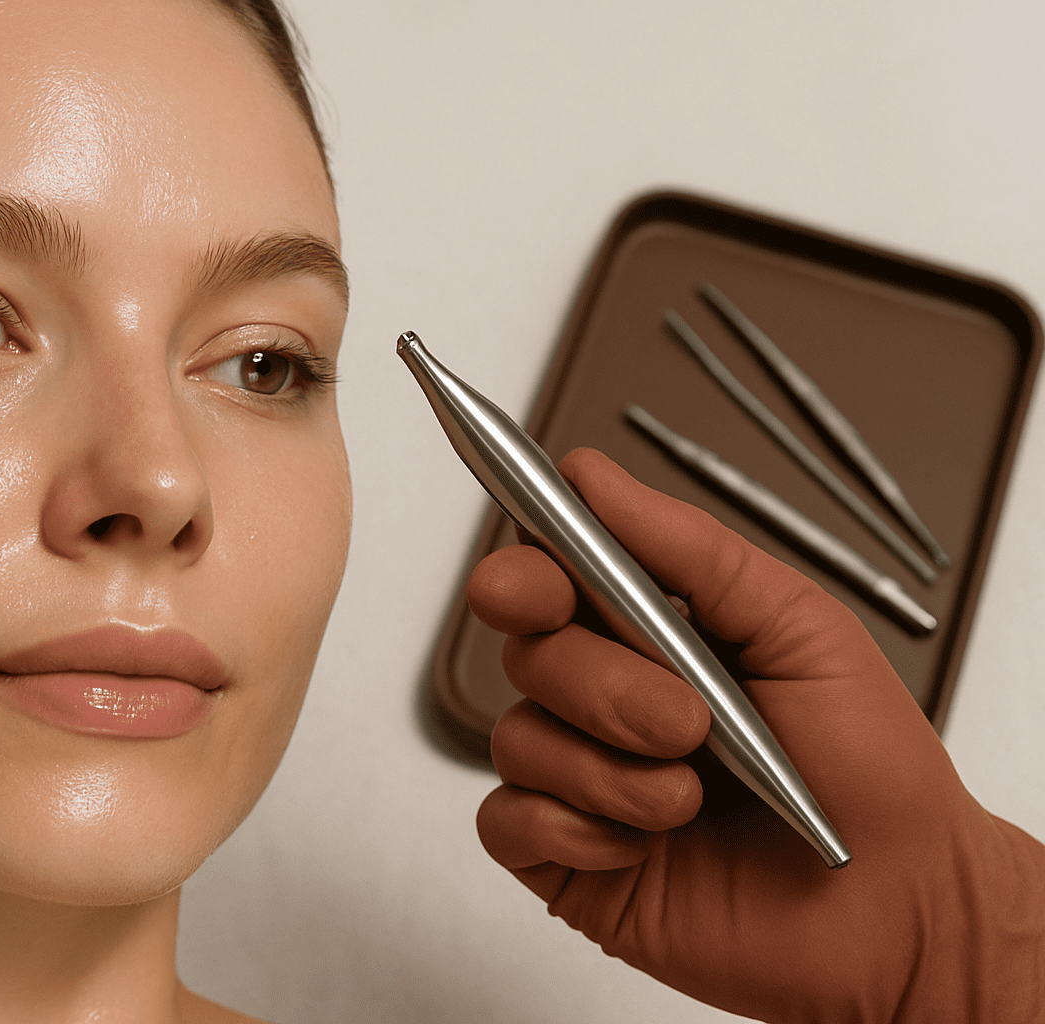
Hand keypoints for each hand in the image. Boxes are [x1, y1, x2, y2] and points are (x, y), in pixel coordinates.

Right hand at [469, 448, 1044, 1022]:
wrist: (900, 910)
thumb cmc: (868, 771)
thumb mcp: (801, 628)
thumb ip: (691, 548)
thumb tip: (592, 477)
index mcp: (652, 634)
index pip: (550, 578)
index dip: (526, 574)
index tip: (535, 587)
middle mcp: (607, 698)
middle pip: (528, 653)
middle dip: (602, 685)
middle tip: (688, 721)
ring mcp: (582, 778)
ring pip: (518, 738)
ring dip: (608, 772)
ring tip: (687, 800)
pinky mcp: (567, 856)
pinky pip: (508, 822)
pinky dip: (576, 830)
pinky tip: (643, 846)